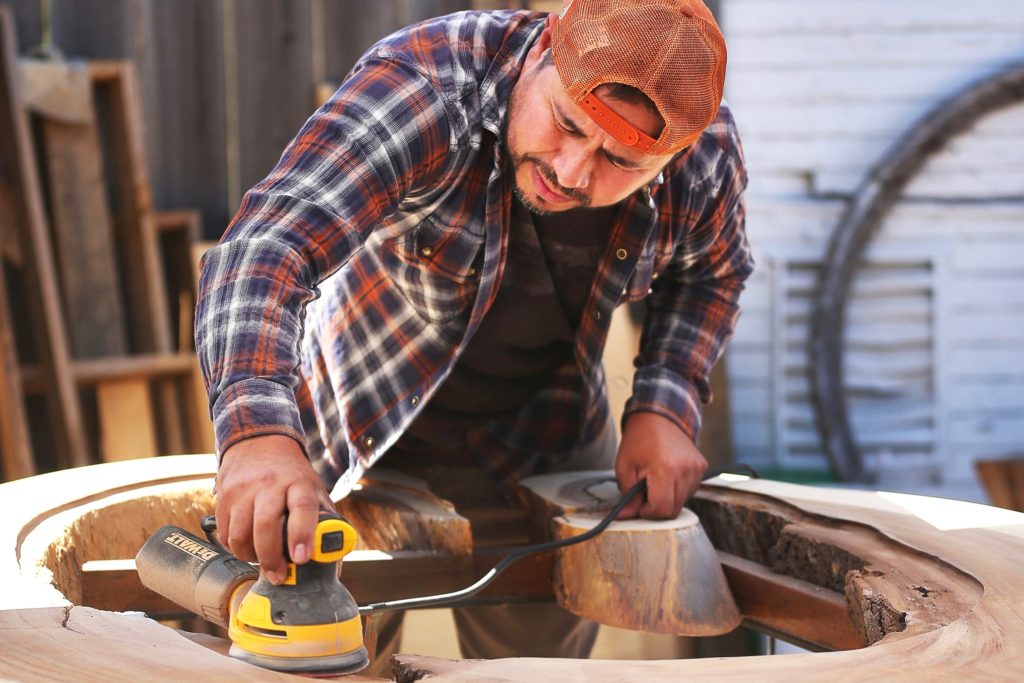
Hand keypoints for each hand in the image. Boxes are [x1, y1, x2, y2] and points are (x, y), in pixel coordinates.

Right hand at [215, 434, 333, 584]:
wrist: (260, 444)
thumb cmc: (292, 476)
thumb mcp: (314, 490)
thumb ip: (326, 523)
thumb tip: (334, 566)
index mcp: (299, 482)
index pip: (302, 507)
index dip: (302, 534)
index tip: (302, 558)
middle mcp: (270, 483)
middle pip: (266, 525)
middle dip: (271, 558)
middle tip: (278, 576)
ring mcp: (244, 489)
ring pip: (241, 534)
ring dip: (251, 556)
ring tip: (262, 561)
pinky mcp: (224, 496)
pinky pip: (226, 533)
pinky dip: (236, 548)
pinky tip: (247, 547)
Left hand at [614, 412, 706, 518]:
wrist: (659, 416)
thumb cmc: (639, 439)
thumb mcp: (624, 466)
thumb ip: (627, 496)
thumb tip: (626, 517)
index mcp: (665, 469)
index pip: (661, 509)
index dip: (647, 512)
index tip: (638, 504)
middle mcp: (686, 470)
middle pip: (673, 510)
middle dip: (656, 507)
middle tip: (644, 492)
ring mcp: (696, 468)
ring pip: (682, 502)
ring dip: (667, 499)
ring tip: (655, 480)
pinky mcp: (702, 467)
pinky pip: (689, 490)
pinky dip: (676, 490)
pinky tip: (666, 475)